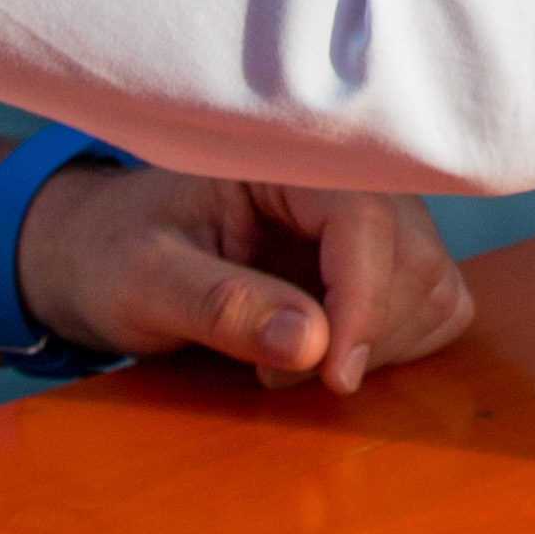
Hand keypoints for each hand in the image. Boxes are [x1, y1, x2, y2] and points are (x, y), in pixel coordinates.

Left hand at [11, 165, 476, 391]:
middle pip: (412, 254)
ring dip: (383, 341)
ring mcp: (366, 220)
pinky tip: (328, 354)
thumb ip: (222, 306)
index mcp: (283, 158)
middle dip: (367, 330)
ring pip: (433, 281)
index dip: (363, 302)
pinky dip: (397, 343)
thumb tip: (311, 345)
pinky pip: (433, 301)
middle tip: (277, 371)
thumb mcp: (143, 281)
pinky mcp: (377, 261)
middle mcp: (339, 179)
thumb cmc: (112, 253)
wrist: (101, 254)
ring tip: (292, 362)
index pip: (364, 218)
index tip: (334, 375)